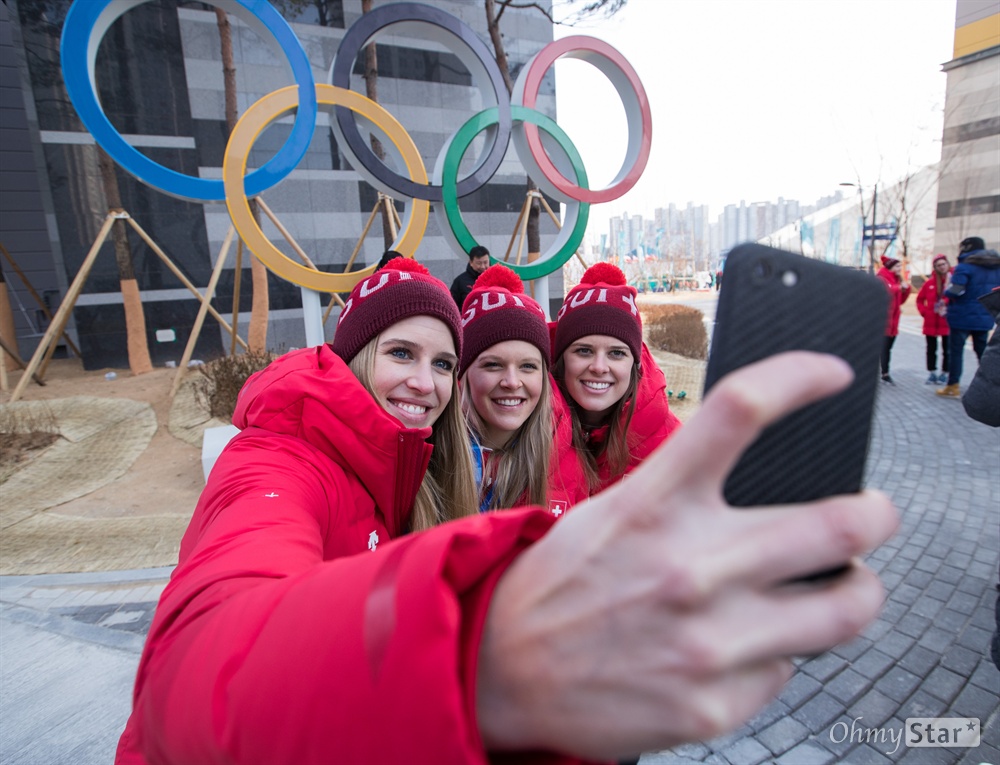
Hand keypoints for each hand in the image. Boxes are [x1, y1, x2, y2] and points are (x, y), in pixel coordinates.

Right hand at [476, 352, 897, 758]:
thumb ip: (687, 494)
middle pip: (842, 522)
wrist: (503, 672)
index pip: (742, 408)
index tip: (832, 374)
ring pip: (848, 606)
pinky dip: (777, 651)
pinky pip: (787, 666)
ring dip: (859, 588)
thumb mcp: (613, 514)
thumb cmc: (562, 584)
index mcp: (656, 503)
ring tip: (848, 583)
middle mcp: (691, 565)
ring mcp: (709, 640)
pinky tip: (742, 646)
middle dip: (876, 513)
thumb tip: (779, 484)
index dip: (801, 375)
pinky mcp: (716, 703)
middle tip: (874, 512)